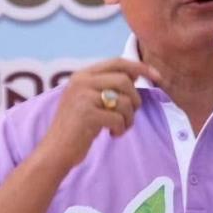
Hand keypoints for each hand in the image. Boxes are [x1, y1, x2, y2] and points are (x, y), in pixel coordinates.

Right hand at [36, 58, 160, 170]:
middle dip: (135, 99)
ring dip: (129, 118)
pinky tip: (113, 134)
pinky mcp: (87, 114)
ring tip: (120, 127)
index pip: (117, 62)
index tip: (157, 76)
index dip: (140, 67)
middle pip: (124, 80)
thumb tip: (137, 74)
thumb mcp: (88, 100)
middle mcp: (81, 81)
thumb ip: (107, 86)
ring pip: (124, 100)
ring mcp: (83, 96)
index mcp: (82, 75)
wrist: (55, 150)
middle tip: (130, 115)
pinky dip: (121, 129)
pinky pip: (118, 118)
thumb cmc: (76, 127)